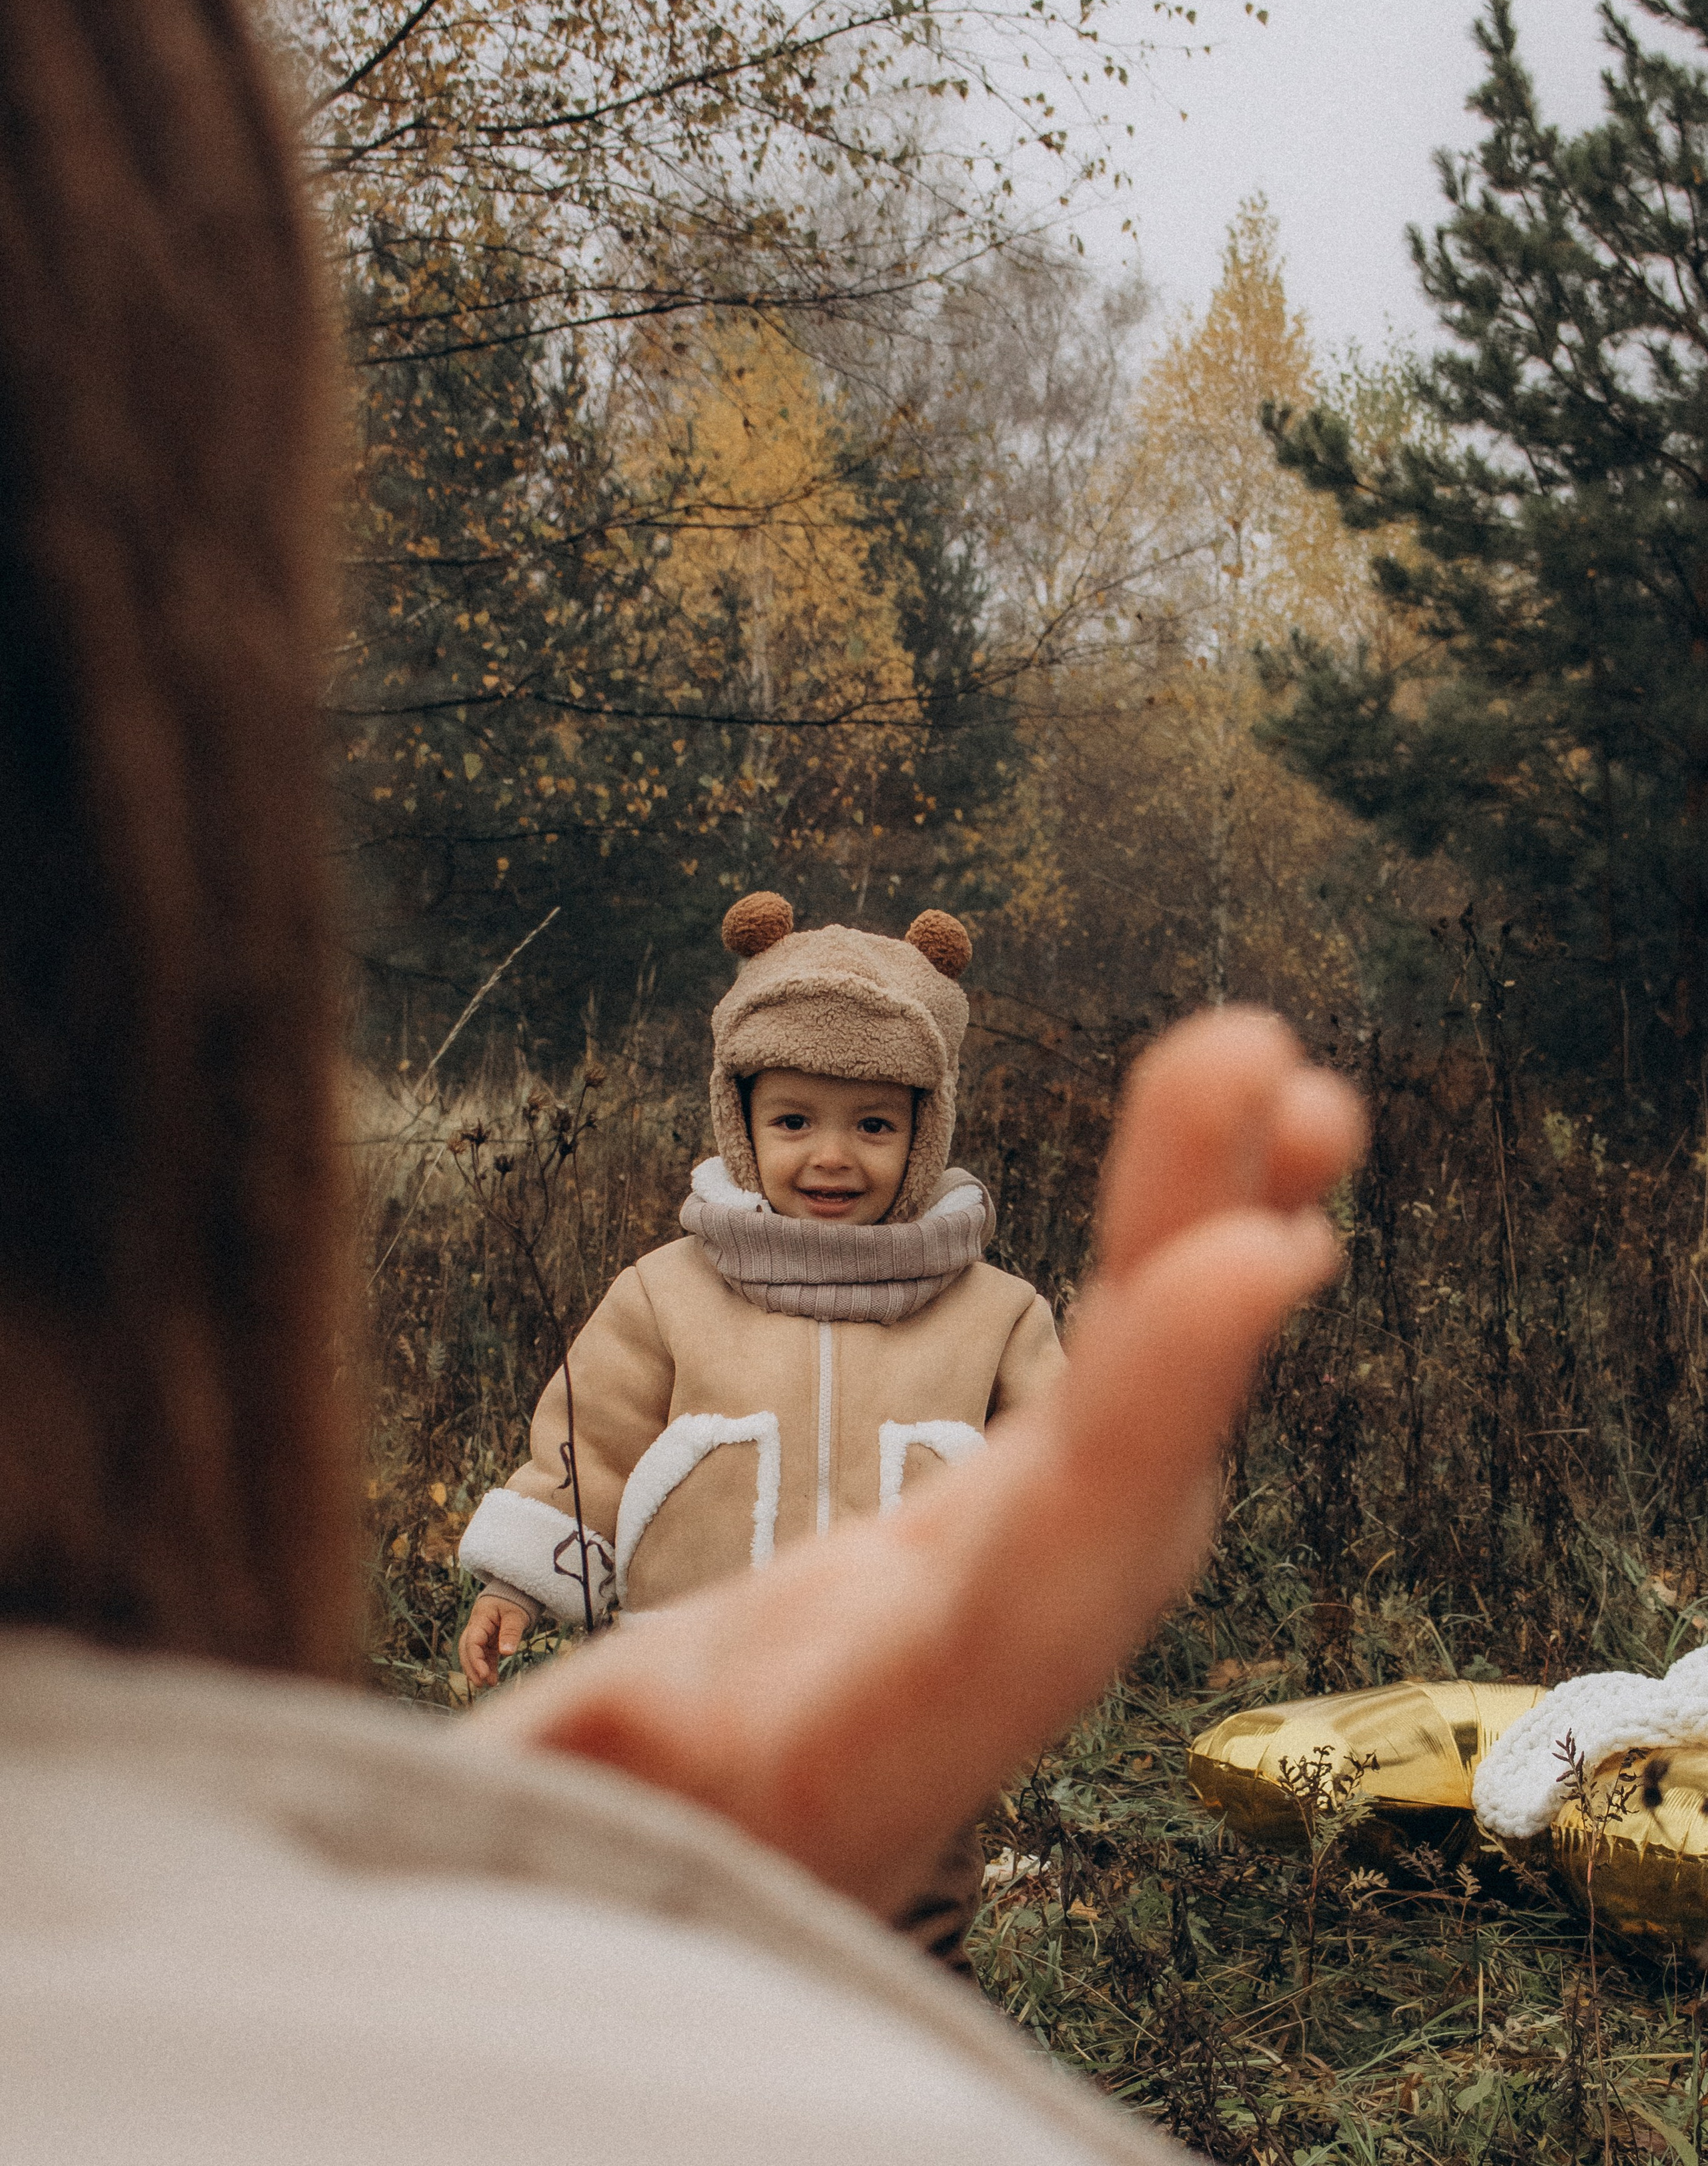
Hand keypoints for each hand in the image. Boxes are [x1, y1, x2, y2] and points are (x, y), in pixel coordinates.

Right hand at [459, 1592, 534, 1690]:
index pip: (472, 1642)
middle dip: (471, 1667)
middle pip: (466, 1649)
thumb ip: (511, 1632)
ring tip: (490, 1684)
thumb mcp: (516, 1614)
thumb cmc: (514, 1601)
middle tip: (481, 1683)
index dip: (475, 1660)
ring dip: (479, 1669)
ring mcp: (481, 1634)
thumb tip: (507, 1652)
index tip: (484, 1674)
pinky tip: (493, 1679)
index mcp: (480, 1618)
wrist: (514, 1592)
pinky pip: (485, 1655)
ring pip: (473, 1654)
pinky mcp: (488, 1640)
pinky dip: (488, 1666)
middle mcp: (476, 1627)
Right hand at [471, 1008, 1363, 1914]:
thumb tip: (603, 1739)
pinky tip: (1250, 1187)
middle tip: (1270, 1058)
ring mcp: (1016, 1583)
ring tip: (1304, 1088)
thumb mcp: (556, 1841)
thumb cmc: (610, 1869)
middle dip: (1192, 1258)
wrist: (700, 1903)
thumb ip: (578, 1797)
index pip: (1038, 1574)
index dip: (1151, 1412)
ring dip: (1215, 1234)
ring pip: (1141, 1405)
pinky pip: (1117, 1396)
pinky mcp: (1011, 1531)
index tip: (1260, 1257)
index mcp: (879, 1734)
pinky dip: (1175, 1279)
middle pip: (1122, 1455)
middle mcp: (986, 1654)